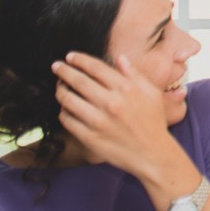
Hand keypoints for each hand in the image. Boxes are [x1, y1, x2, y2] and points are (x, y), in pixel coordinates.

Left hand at [51, 51, 185, 185]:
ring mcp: (98, 121)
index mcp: (126, 89)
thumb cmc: (153, 122)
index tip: (70, 57)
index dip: (80, 60)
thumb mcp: (152, 93)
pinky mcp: (89, 137)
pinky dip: (63, 112)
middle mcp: (110, 103)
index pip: (96, 68)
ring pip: (68, 100)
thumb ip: (135, 74)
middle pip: (78, 81)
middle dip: (64, 71)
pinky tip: (66, 108)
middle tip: (56, 66)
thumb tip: (119, 58)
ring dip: (60, 90)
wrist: (152, 154)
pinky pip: (68, 120)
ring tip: (59, 87)